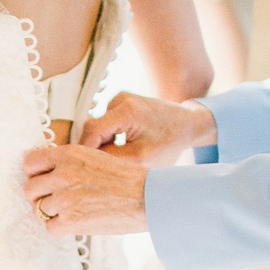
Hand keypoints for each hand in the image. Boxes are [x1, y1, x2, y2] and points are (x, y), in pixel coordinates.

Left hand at [22, 143, 147, 235]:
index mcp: (68, 154)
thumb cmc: (126, 179)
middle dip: (39, 196)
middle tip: (55, 200)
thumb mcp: (95, 157)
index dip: (34, 173)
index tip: (42, 180)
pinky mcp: (71, 221)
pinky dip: (60, 228)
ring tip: (71, 211)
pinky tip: (74, 222)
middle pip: (29, 189)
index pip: (30, 162)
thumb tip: (46, 174)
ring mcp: (65, 199)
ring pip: (39, 210)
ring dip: (52, 213)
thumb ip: (69, 163)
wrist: (147, 197)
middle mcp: (63, 175)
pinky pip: (50, 228)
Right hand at [78, 92, 216, 161]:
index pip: (92, 130)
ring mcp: (119, 99)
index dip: (83, 150)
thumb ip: (113, 159)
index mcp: (127, 110)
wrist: (187, 123)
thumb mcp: (142, 158)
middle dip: (94, 149)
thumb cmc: (170, 140)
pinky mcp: (121, 103)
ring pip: (98, 127)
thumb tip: (87, 163)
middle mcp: (120, 99)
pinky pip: (106, 124)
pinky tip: (122, 147)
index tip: (82, 168)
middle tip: (101, 169)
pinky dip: (109, 138)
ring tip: (119, 157)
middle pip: (93, 128)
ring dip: (103, 144)